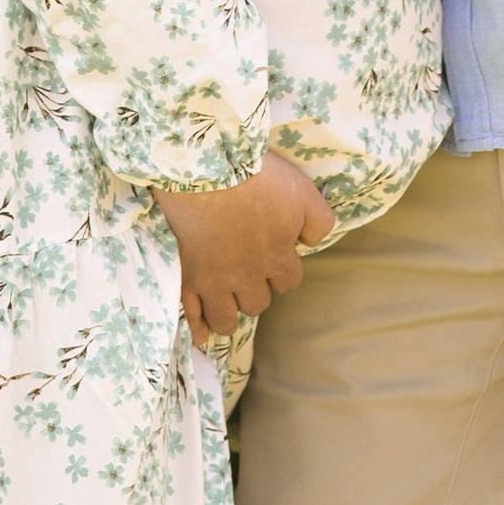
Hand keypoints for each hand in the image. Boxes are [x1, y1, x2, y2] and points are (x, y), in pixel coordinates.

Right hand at [157, 152, 335, 348]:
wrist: (205, 170)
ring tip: (226, 303)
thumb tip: (313, 243)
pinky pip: (191, 315)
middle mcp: (247, 278)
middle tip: (245, 270)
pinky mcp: (185, 278)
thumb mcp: (302, 192)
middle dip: (255, 290)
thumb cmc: (256, 176)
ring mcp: (213, 282)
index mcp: (277, 258)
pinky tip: (202, 334)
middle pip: (257, 303)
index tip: (274, 254)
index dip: (283, 269)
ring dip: (229, 313)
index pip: (289, 282)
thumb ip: (318, 221)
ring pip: (226, 318)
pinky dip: (198, 328)